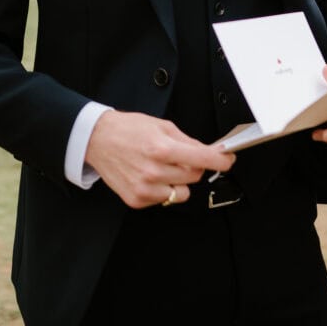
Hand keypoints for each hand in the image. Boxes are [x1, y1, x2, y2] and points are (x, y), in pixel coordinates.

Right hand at [85, 110, 235, 208]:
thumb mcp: (161, 126)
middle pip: (194, 176)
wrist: (98, 140)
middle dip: (194, 165)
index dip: (220, 161)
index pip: (202, 159)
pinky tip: (151, 175)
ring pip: (182, 192)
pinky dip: (163, 189)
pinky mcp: (137, 199)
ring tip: (163, 167)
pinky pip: (165, 199)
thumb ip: (186, 141)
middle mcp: (154, 171)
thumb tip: (208, 151)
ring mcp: (145, 188)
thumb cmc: (128, 129)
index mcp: (162, 148)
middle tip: (180, 156)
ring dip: (179, 180)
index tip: (228, 161)